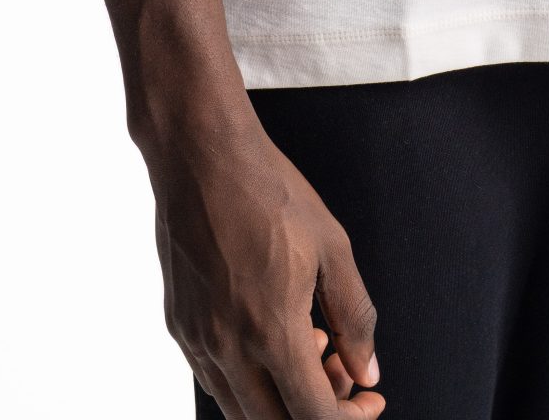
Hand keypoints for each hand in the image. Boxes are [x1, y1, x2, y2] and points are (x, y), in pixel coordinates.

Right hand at [149, 112, 386, 416]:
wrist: (201, 155)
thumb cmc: (267, 190)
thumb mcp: (332, 247)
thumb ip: (354, 317)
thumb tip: (366, 370)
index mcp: (272, 331)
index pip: (313, 417)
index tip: (368, 399)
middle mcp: (228, 346)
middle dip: (317, 413)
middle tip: (343, 379)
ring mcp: (197, 340)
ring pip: (241, 410)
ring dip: (281, 401)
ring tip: (310, 351)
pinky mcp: (180, 326)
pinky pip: (215, 380)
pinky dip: (249, 380)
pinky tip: (271, 337)